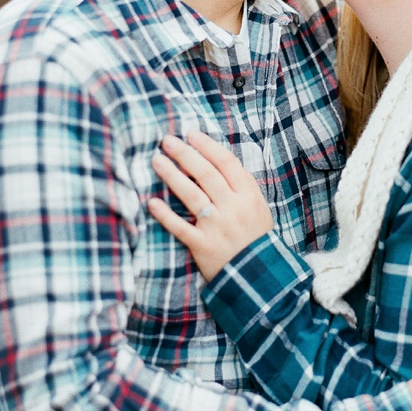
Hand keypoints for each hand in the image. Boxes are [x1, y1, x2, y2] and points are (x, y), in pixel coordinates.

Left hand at [149, 131, 273, 280]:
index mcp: (249, 196)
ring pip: (192, 195)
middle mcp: (233, 208)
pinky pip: (181, 228)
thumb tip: (218, 159)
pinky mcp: (203, 246)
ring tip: (156, 160)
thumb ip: (242, 186)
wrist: (259, 277)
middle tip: (167, 140)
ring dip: (172, 176)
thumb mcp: (258, 208)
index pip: (226, 163)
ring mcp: (217, 227)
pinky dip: (166, 216)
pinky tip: (152, 203)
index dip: (207, 146)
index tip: (191, 133)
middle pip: (206, 174)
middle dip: (185, 154)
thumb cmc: (256, 238)